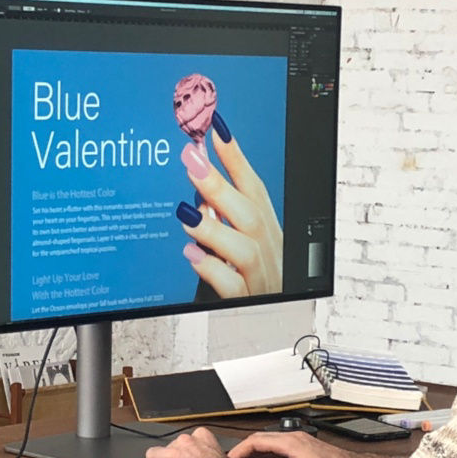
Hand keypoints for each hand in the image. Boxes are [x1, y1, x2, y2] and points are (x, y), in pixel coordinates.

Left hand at [177, 111, 283, 297]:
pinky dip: (213, 270)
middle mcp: (269, 251)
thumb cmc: (248, 280)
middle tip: (191, 161)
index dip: (236, 158)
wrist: (268, 328)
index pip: (254, 188)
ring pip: (245, 250)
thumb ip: (219, 218)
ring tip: (187, 214)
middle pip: (251, 214)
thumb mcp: (237, 245)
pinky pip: (232, 287)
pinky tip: (192, 256)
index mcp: (267, 232)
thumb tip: (198, 187)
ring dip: (215, 228)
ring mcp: (262, 279)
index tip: (215, 129)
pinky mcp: (249, 305)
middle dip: (221, 185)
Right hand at [228, 431, 396, 457]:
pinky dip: (265, 452)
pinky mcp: (302, 445)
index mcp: (291, 442)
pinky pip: (277, 445)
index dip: (240, 450)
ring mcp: (297, 440)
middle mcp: (293, 437)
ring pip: (268, 441)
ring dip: (254, 451)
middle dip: (243, 449)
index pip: (257, 441)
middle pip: (260, 439)